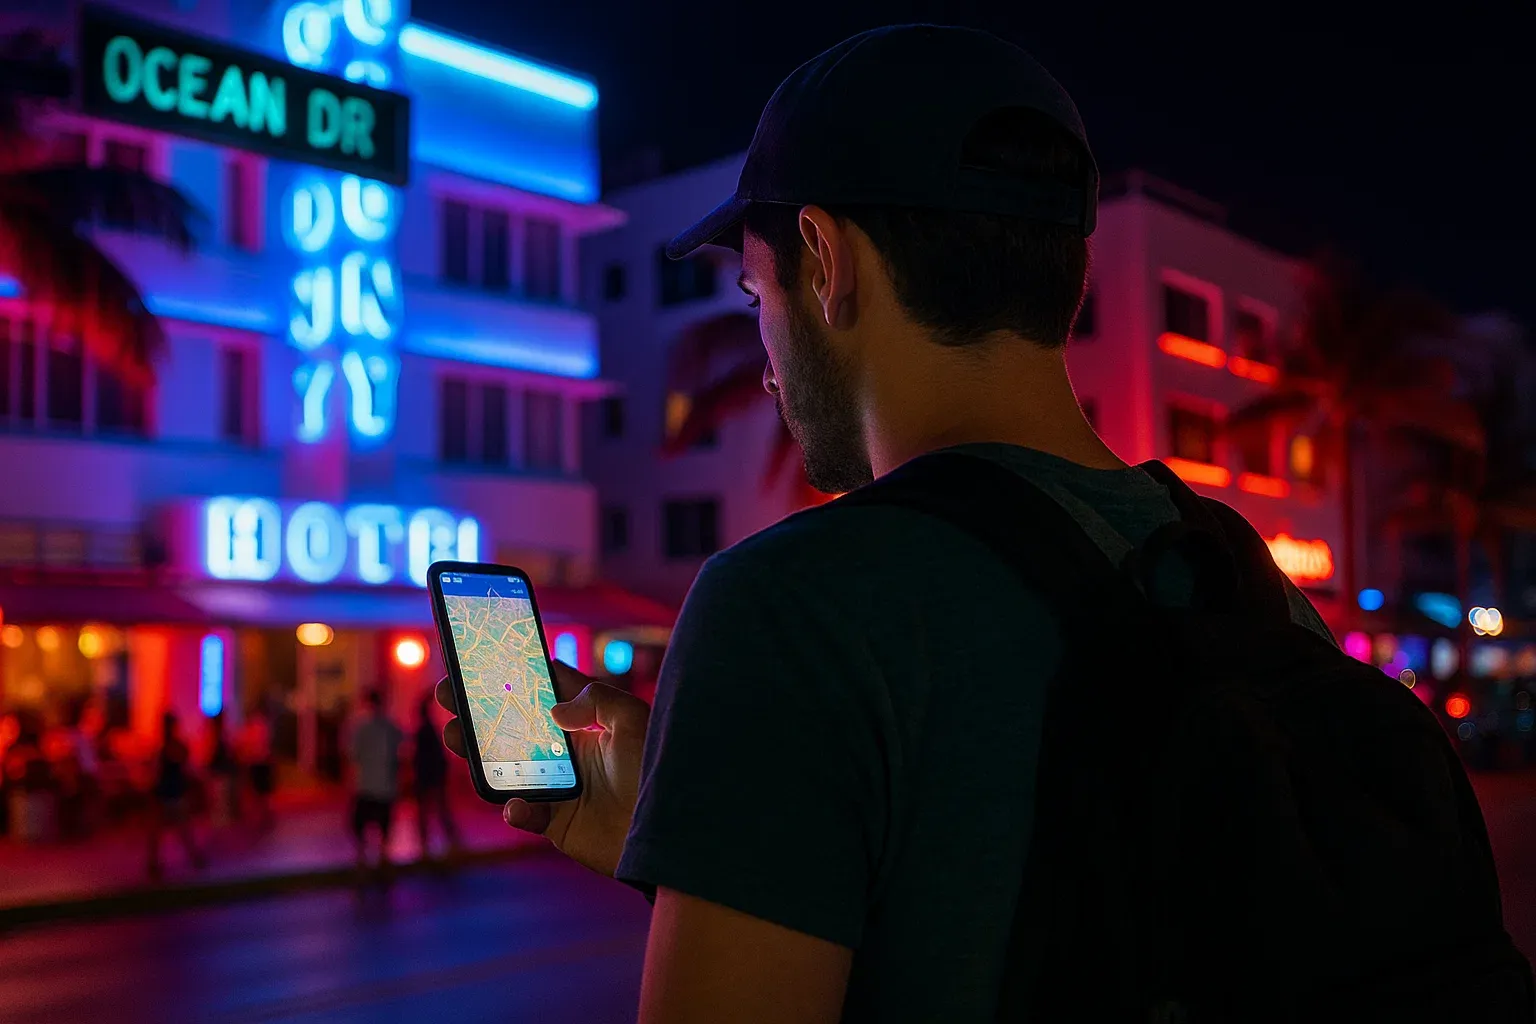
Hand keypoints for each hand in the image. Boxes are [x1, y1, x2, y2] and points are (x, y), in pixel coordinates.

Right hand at [436, 662, 649, 877]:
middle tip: (448, 693)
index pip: (545, 693)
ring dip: (477, 753)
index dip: (516, 675)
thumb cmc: (657, 770)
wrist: (669, 832)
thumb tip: (555, 710)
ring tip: (452, 735)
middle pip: (513, 728)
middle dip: (478, 711)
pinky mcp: (558, 822)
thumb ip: (596, 700)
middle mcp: (568, 752)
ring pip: (506, 767)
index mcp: (586, 724)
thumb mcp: (634, 720)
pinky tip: (517, 807)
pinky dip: (518, 811)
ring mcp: (559, 786)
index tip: (484, 657)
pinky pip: (527, 815)